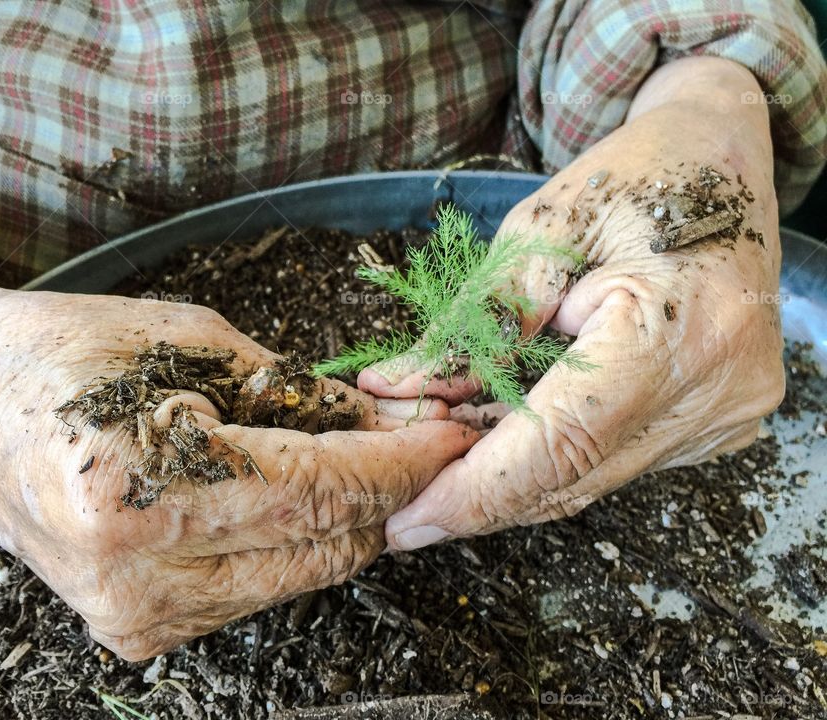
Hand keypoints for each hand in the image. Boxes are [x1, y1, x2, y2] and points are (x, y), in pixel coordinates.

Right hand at [0, 251, 475, 659]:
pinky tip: (306, 497)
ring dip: (348, 519)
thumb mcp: (190, 344)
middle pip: (320, 546)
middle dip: (388, 494)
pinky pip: (256, 589)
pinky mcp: (137, 628)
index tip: (451, 436)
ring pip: (298, 576)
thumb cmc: (63, 352)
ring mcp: (134, 615)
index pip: (317, 489)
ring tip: (369, 462)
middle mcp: (136, 575)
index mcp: (140, 491)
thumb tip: (382, 425)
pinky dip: (296, 544)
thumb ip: (295, 395)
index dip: (399, 462)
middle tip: (424, 444)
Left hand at [359, 57, 784, 549]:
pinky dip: (553, 455)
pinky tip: (504, 433)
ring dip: (510, 476)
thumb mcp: (541, 230)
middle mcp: (715, 392)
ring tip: (443, 452)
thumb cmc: (636, 177)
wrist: (727, 162)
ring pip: (590, 479)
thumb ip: (474, 322)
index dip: (476, 492)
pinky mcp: (718, 423)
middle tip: (406, 500)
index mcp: (678, 332)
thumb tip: (396, 390)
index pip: (561, 444)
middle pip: (573, 478)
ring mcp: (724, 416)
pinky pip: (615, 460)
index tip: (408, 521)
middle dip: (478, 494)